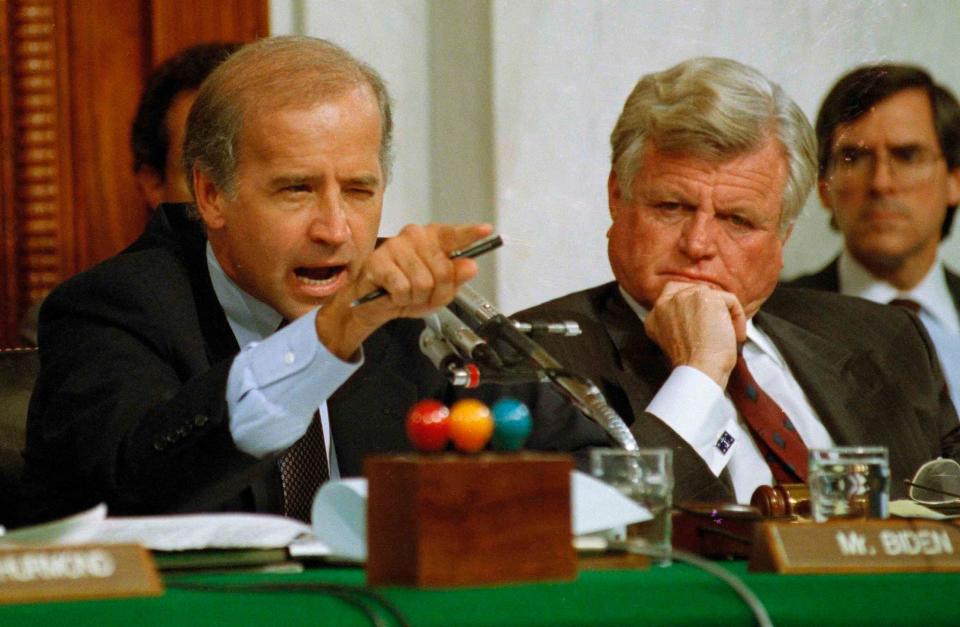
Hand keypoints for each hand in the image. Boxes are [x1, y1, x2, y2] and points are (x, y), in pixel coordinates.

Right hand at [316, 223, 492, 358]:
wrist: (373, 304)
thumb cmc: (408, 292)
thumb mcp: (439, 291)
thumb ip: (455, 278)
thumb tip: (470, 266)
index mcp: (433, 239)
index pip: (453, 235)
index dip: (470, 233)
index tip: (486, 230)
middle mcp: (415, 236)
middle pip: (443, 270)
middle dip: (437, 292)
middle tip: (424, 295)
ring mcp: (396, 246)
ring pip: (423, 282)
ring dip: (417, 298)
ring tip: (407, 294)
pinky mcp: (379, 261)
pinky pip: (403, 288)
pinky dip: (401, 299)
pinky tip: (393, 294)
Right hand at [643, 281, 746, 387]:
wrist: (699, 370)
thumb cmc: (692, 364)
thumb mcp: (675, 341)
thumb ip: (680, 322)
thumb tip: (700, 314)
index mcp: (655, 316)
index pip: (673, 295)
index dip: (693, 306)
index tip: (703, 320)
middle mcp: (665, 303)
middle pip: (696, 292)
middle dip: (711, 309)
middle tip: (718, 329)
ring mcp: (684, 297)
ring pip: (714, 297)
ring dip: (724, 315)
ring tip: (726, 336)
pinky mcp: (704, 296)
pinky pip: (730, 300)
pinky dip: (738, 318)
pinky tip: (734, 336)